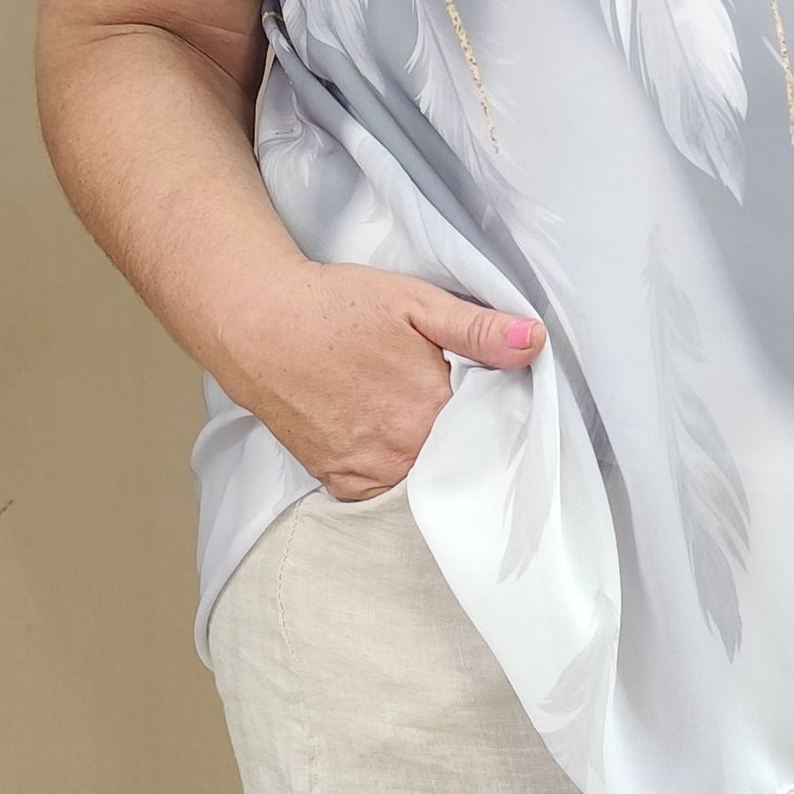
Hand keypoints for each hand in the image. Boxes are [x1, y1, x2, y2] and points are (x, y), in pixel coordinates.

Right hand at [221, 258, 545, 500]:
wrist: (258, 324)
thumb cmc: (336, 307)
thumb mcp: (416, 302)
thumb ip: (479, 329)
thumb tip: (536, 341)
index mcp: (432, 411)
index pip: (493, 432)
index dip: (499, 414)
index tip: (495, 397)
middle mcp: (403, 455)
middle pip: (459, 459)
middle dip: (466, 437)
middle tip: (453, 401)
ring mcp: (369, 474)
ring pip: (425, 479)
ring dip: (431, 457)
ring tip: (415, 415)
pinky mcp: (340, 482)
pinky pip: (386, 491)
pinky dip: (396, 471)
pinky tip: (390, 436)